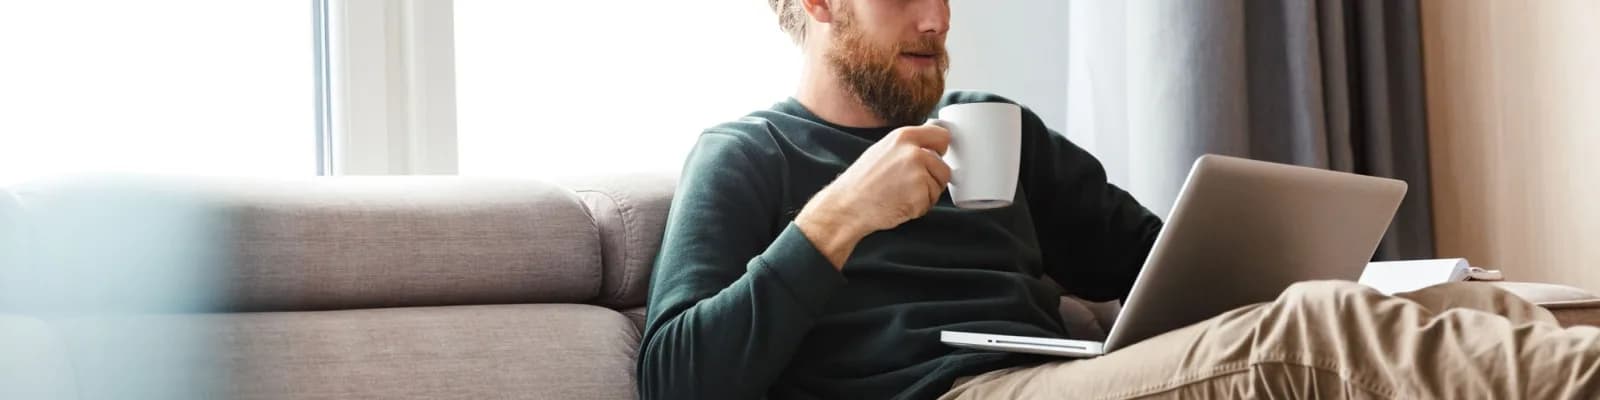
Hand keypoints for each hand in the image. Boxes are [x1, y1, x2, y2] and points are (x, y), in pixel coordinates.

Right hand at [795, 122, 952, 268]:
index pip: (942, 135)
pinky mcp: (920, 195)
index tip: (935, 157)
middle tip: (909, 185)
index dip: (940, 150)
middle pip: (944, 167)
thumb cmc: (862, 182)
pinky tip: (900, 204)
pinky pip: (930, 202)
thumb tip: (930, 142)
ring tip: (901, 195)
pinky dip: (919, 208)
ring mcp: (918, 173)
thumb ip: (908, 145)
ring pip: (939, 186)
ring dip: (926, 195)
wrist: (847, 206)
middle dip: (933, 179)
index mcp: (903, 136)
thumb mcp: (883, 150)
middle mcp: (913, 152)